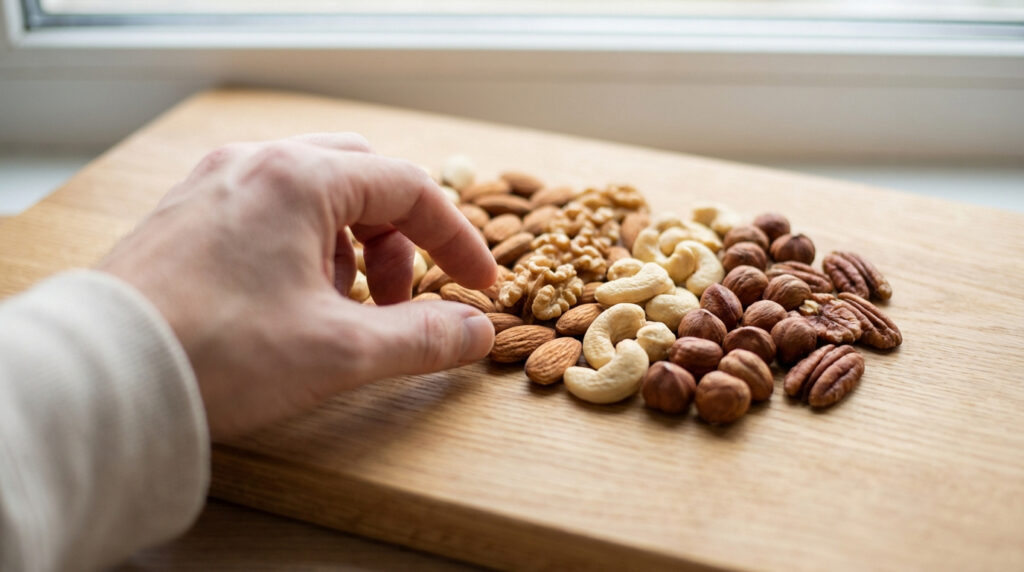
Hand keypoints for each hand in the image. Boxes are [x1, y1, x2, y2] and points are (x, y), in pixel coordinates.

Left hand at [100, 133, 497, 439]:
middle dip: (397, 238)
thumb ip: (422, 337)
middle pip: (361, 179)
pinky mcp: (187, 217)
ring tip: (340, 310)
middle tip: (400, 298)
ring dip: (349, 247)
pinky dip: (302, 250)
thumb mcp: (339, 352)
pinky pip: (266, 214)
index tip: (478, 286)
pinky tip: (289, 306)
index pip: (409, 189)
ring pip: (312, 195)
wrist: (102, 378)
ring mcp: (214, 186)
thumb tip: (475, 332)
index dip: (456, 240)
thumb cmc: (217, 353)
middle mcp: (255, 166)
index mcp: (299, 179)